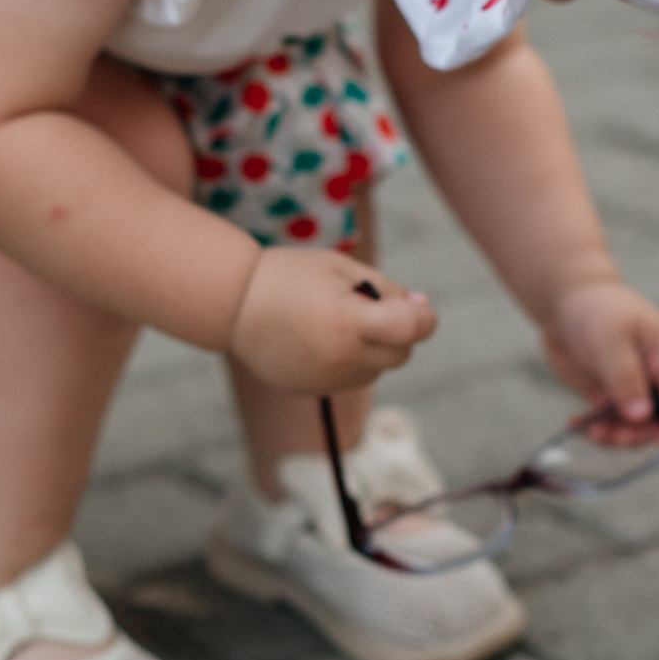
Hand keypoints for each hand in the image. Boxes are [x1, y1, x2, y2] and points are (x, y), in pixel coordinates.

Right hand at [229, 248, 436, 392]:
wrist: (234, 303)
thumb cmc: (291, 276)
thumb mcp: (343, 268)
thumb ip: (387, 290)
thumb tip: (422, 310)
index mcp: (349, 322)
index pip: (411, 330)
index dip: (425, 318)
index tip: (420, 308)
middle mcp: (341, 358)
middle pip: (400, 355)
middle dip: (398, 332)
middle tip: (371, 307)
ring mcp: (327, 380)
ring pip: (377, 370)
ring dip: (374, 349)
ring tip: (337, 322)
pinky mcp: (313, 391)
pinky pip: (350, 380)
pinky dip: (350, 362)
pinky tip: (320, 338)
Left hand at [539, 279, 658, 445]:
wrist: (565, 301)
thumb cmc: (595, 310)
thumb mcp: (610, 340)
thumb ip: (625, 377)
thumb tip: (642, 416)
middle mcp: (656, 376)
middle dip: (641, 433)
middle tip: (608, 433)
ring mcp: (634, 388)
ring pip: (638, 427)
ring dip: (617, 436)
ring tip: (590, 429)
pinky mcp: (612, 396)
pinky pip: (613, 424)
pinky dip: (598, 429)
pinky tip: (576, 422)